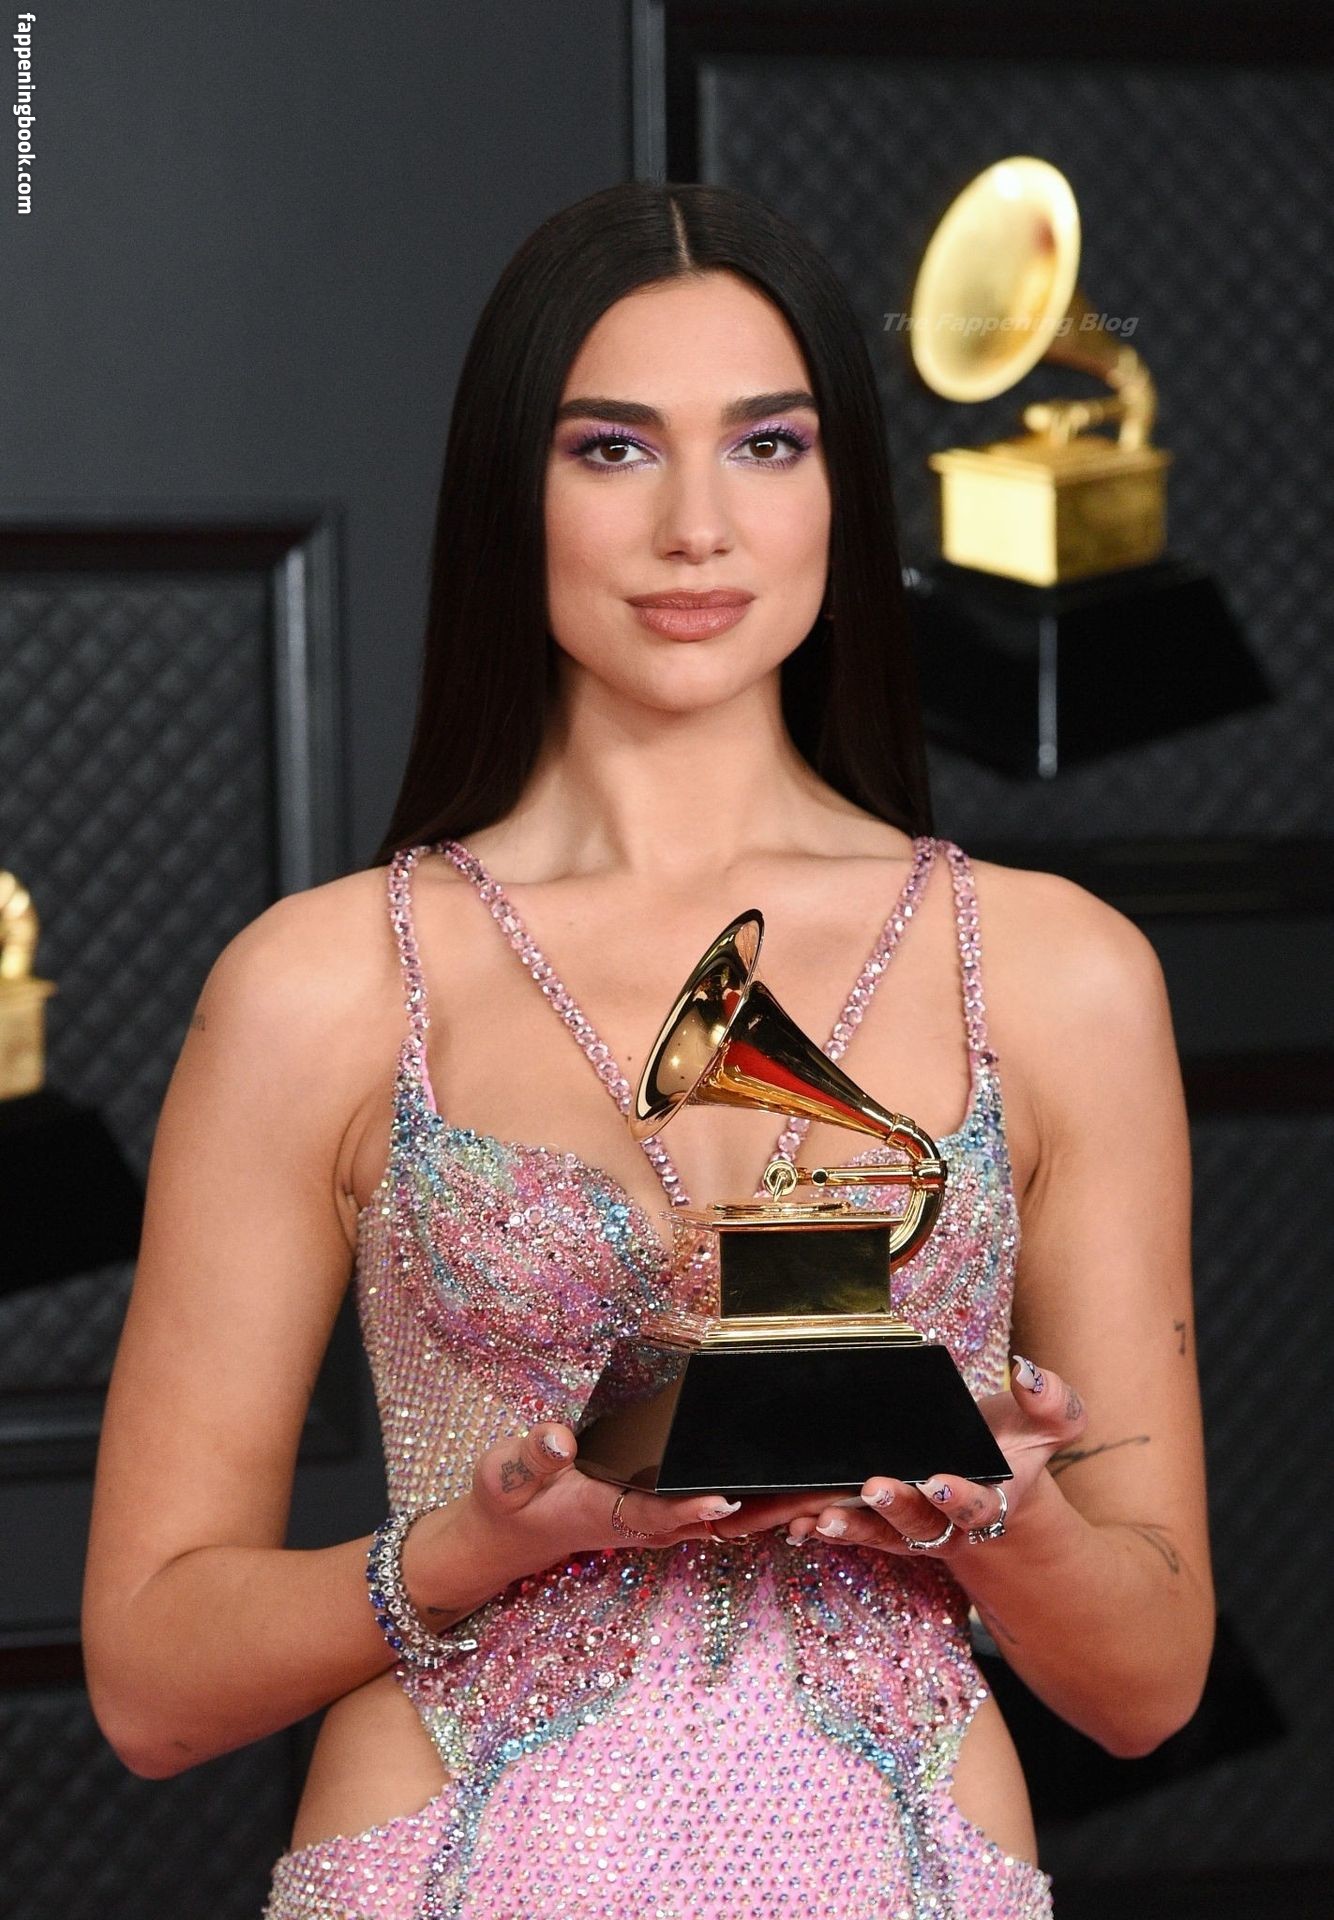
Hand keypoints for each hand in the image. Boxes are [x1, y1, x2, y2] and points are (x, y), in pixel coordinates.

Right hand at [402, 1421, 819, 1615]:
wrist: (507, 1536)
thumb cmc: (508, 1499)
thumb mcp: (505, 1472)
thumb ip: (531, 1454)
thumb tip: (562, 1438)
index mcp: (607, 1511)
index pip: (656, 1511)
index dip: (692, 1507)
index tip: (729, 1497)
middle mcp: (643, 1524)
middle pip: (716, 1523)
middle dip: (769, 1513)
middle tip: (824, 1496)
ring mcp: (656, 1524)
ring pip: (729, 1523)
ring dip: (778, 1512)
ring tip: (832, 1493)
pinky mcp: (663, 1516)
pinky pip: (720, 1517)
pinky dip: (760, 1509)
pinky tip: (796, 1496)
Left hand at [780, 1354, 1086, 1557]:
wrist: (994, 1472)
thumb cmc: (1016, 1442)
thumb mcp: (1048, 1420)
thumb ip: (1051, 1400)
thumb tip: (1026, 1371)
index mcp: (992, 1503)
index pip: (977, 1508)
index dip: (958, 1498)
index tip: (938, 1480)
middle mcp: (949, 1525)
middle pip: (921, 1527)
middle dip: (897, 1510)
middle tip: (873, 1488)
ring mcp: (912, 1529)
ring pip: (881, 1535)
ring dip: (852, 1527)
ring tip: (822, 1518)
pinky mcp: (881, 1524)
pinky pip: (853, 1531)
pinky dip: (826, 1530)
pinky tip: (799, 1524)